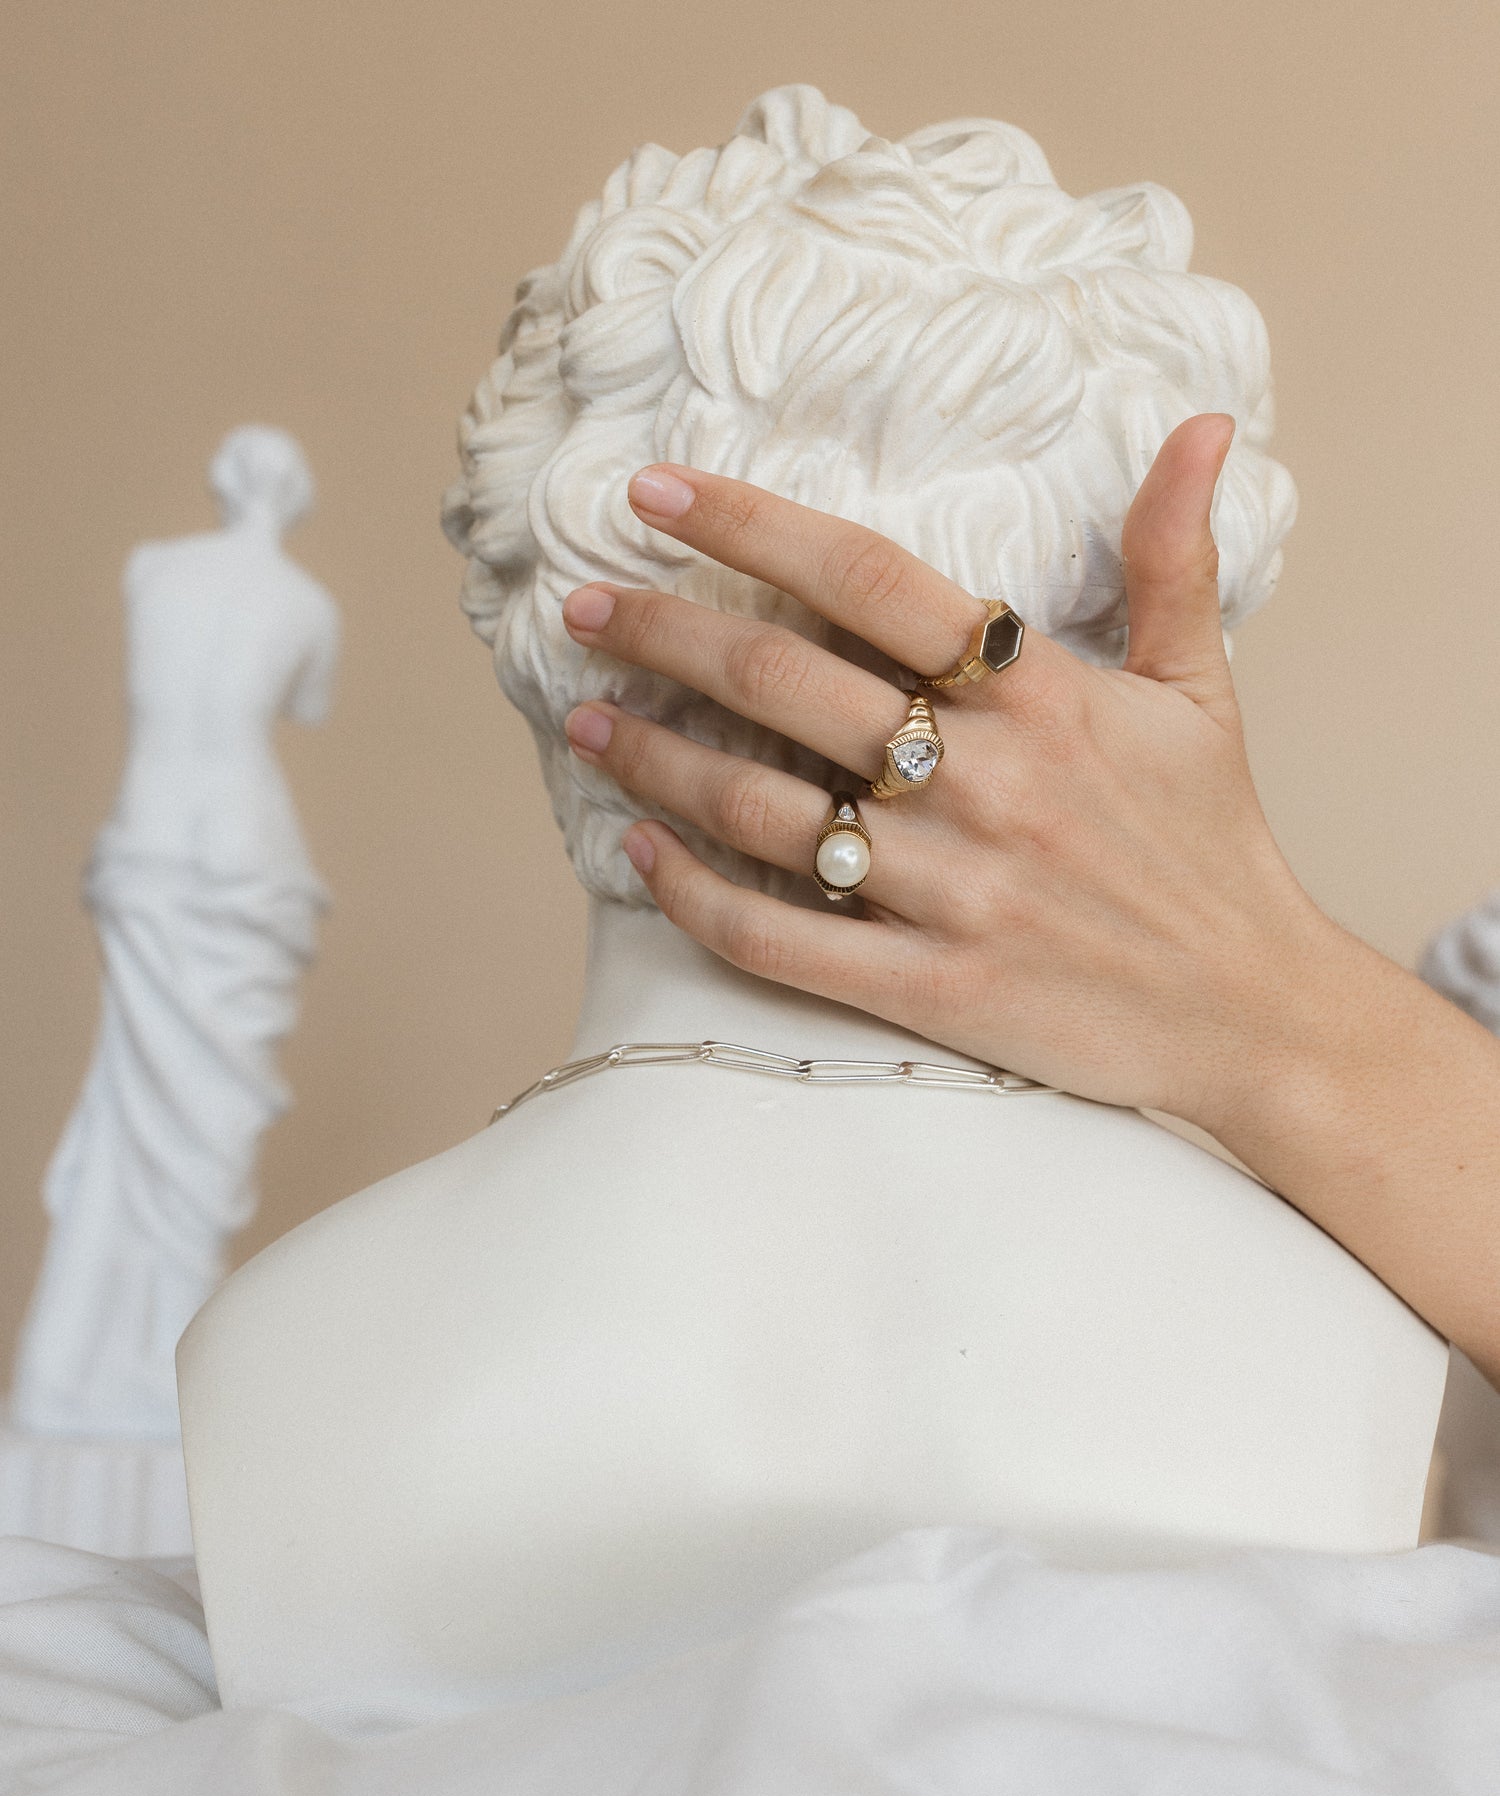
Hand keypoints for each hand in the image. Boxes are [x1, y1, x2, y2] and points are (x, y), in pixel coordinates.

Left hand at [558, 413, 1337, 1133]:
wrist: (1253, 1012)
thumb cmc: (1213, 844)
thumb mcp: (1203, 690)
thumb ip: (1172, 557)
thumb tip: (1201, 422)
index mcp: (1044, 696)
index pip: (870, 579)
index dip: (752, 525)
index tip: (658, 492)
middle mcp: (987, 782)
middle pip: (786, 682)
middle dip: (665, 632)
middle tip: (584, 605)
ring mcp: (955, 892)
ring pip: (764, 811)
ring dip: (655, 760)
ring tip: (581, 724)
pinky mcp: (934, 989)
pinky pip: (781, 941)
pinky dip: (697, 898)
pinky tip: (642, 853)